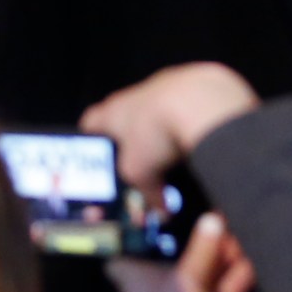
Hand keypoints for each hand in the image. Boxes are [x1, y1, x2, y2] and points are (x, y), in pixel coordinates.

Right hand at [82, 62, 260, 202]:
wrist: (200, 102)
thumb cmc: (157, 134)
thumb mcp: (142, 175)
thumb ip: (146, 194)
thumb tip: (160, 211)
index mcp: (112, 111)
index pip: (91, 123)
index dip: (94, 140)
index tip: (100, 155)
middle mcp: (135, 93)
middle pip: (125, 114)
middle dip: (133, 136)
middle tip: (141, 158)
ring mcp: (166, 83)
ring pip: (158, 106)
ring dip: (163, 124)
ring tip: (173, 147)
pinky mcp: (194, 80)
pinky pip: (187, 102)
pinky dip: (189, 117)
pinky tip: (197, 134)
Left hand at [106, 211, 257, 291]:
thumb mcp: (187, 282)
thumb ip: (203, 247)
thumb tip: (215, 217)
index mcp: (138, 266)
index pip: (139, 227)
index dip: (153, 209)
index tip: (170, 188)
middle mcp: (162, 271)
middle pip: (186, 236)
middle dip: (209, 232)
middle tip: (224, 224)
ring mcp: (190, 285)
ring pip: (213, 253)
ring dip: (229, 252)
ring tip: (239, 248)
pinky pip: (230, 274)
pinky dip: (239, 273)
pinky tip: (246, 271)